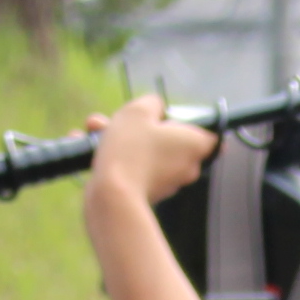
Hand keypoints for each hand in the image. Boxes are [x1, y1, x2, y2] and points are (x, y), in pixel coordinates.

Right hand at [81, 95, 219, 210]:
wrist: (113, 196)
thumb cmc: (131, 149)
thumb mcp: (138, 111)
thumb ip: (151, 103)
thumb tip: (156, 107)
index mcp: (195, 145)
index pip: (211, 135)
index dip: (195, 122)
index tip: (176, 117)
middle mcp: (187, 166)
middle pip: (171, 139)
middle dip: (141, 125)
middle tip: (121, 118)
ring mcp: (168, 182)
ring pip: (147, 151)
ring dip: (121, 137)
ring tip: (94, 128)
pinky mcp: (147, 193)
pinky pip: (134, 167)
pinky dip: (115, 156)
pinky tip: (87, 145)